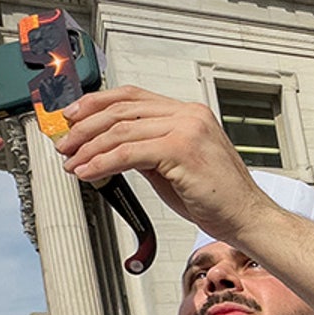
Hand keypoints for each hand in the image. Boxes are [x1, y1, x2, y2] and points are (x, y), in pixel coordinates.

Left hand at [56, 87, 271, 247]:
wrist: (247, 218)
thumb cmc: (219, 198)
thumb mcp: (175, 167)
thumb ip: (147, 151)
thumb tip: (110, 149)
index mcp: (189, 113)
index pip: (132, 96)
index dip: (96, 104)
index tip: (73, 117)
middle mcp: (188, 115)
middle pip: (121, 109)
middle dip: (84, 126)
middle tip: (65, 143)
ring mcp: (187, 129)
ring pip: (121, 130)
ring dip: (88, 147)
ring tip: (72, 162)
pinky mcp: (182, 150)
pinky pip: (129, 153)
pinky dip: (102, 162)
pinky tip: (88, 172)